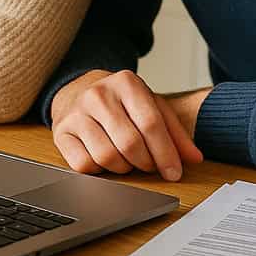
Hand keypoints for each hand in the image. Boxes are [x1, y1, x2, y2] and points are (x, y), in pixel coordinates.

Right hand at [51, 70, 202, 181]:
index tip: (174, 173)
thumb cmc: (121, 103)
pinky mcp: (61, 132)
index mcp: (126, 82)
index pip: (151, 123)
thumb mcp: (151, 106)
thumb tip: (194, 158)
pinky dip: (100, 171)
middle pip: (130, 143)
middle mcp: (98, 94)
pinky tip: (105, 159)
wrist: (79, 91)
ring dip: (123, 168)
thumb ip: (175, 131)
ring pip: (107, 157)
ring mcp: (76, 113)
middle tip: (149, 166)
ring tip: (127, 160)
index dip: (165, 153)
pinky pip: (84, 166)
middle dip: (145, 163)